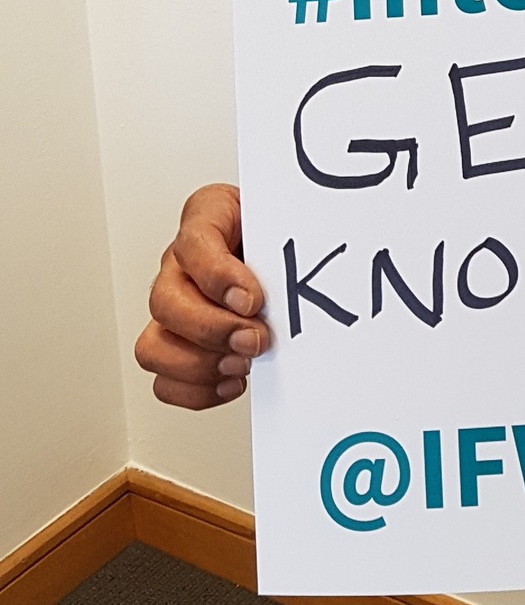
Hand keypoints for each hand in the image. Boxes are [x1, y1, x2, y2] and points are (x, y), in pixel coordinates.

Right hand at [134, 184, 269, 407]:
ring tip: (242, 363)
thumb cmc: (275, 228)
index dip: (218, 278)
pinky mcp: (177, 344)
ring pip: (153, 346)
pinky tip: (232, 381)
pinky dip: (197, 390)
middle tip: (255, 339)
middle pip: (164, 302)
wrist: (279, 241)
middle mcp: (179, 265)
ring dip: (201, 365)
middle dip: (213, 330)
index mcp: (206, 218)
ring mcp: (173, 306)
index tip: (253, 299)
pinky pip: (164, 380)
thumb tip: (291, 283)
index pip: (193, 243)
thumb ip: (282, 237)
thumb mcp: (282, 214)